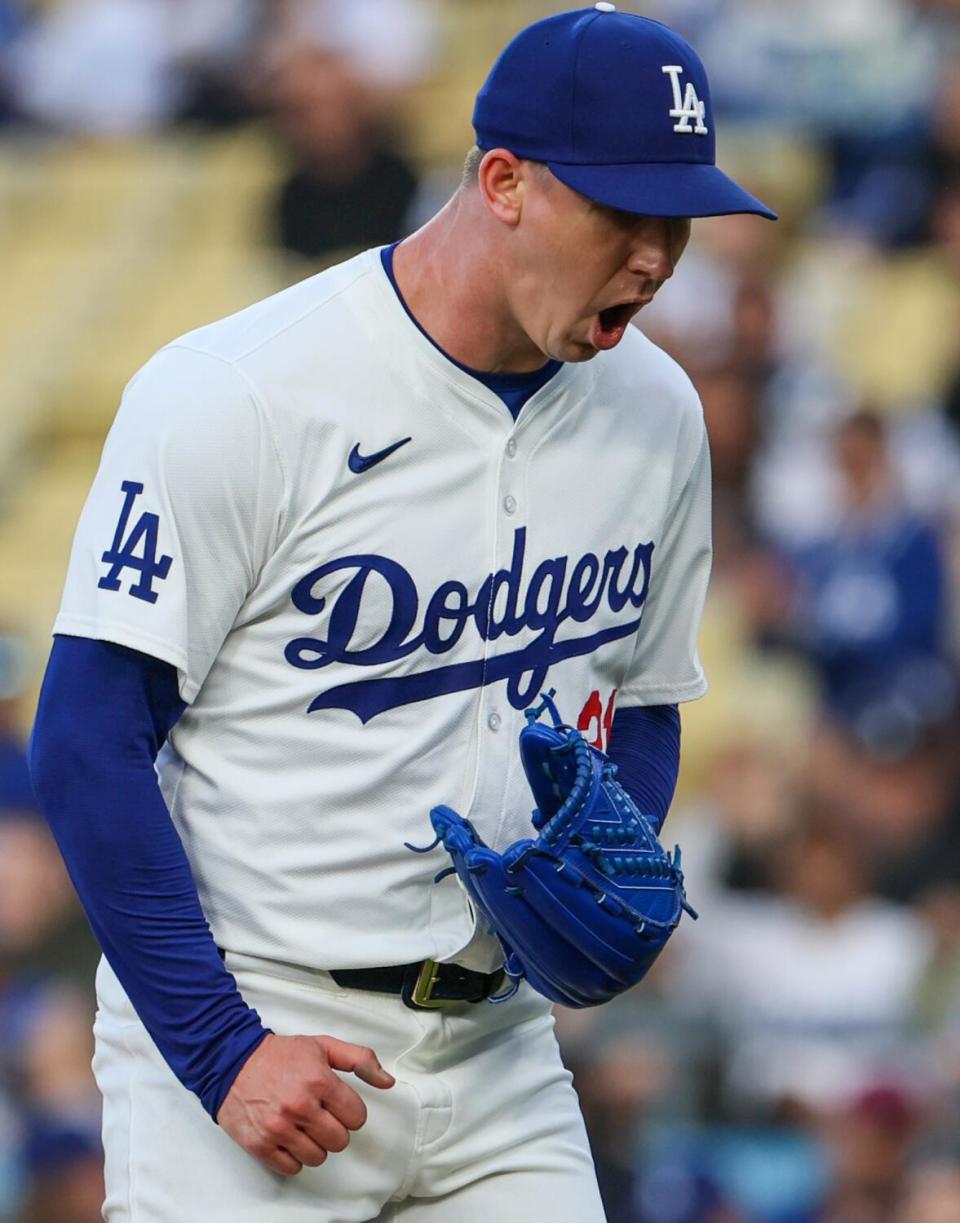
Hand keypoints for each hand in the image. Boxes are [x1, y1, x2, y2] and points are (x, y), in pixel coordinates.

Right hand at [217, 1033, 394, 1175]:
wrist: (232, 1061)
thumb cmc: (279, 1055)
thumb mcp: (322, 1046)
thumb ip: (359, 1060)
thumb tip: (388, 1081)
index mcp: (319, 1080)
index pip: (356, 1116)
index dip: (351, 1111)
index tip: (339, 1105)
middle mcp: (299, 1106)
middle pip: (339, 1141)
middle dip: (334, 1129)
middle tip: (320, 1115)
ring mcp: (278, 1128)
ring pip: (318, 1157)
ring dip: (315, 1144)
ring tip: (303, 1125)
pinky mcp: (260, 1144)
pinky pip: (292, 1167)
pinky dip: (293, 1156)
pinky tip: (288, 1136)